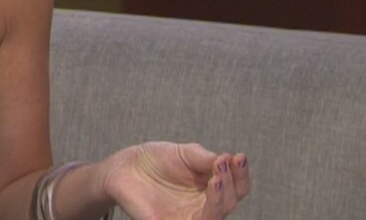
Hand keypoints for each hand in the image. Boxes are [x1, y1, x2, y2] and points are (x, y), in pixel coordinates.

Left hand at [100, 142, 250, 218]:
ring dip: (219, 199)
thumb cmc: (156, 160)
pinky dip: (201, 216)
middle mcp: (204, 206)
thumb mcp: (184, 153)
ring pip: (214, 217)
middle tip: (222, 165)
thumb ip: (205, 158)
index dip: (241, 174)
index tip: (239, 157)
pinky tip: (203, 200)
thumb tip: (229, 160)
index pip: (237, 187)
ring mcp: (188, 217)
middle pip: (230, 203)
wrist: (124, 167)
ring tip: (216, 179)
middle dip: (230, 183)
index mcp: (211, 188)